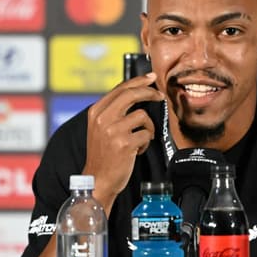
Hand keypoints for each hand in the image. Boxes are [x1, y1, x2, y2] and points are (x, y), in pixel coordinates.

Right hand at [83, 72, 162, 200]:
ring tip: (140, 139)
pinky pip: (146, 134)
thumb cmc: (104, 154)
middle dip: (150, 92)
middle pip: (131, 94)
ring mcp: (113, 131)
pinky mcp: (124, 143)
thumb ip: (113, 111)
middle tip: (160, 96)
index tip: (151, 78)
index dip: (138, 81)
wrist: (98, 179)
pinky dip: (146, 142)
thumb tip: (136, 92)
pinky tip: (137, 150)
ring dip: (147, 128)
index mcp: (96, 112)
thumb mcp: (101, 128)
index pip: (119, 89)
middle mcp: (102, 119)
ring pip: (142, 116)